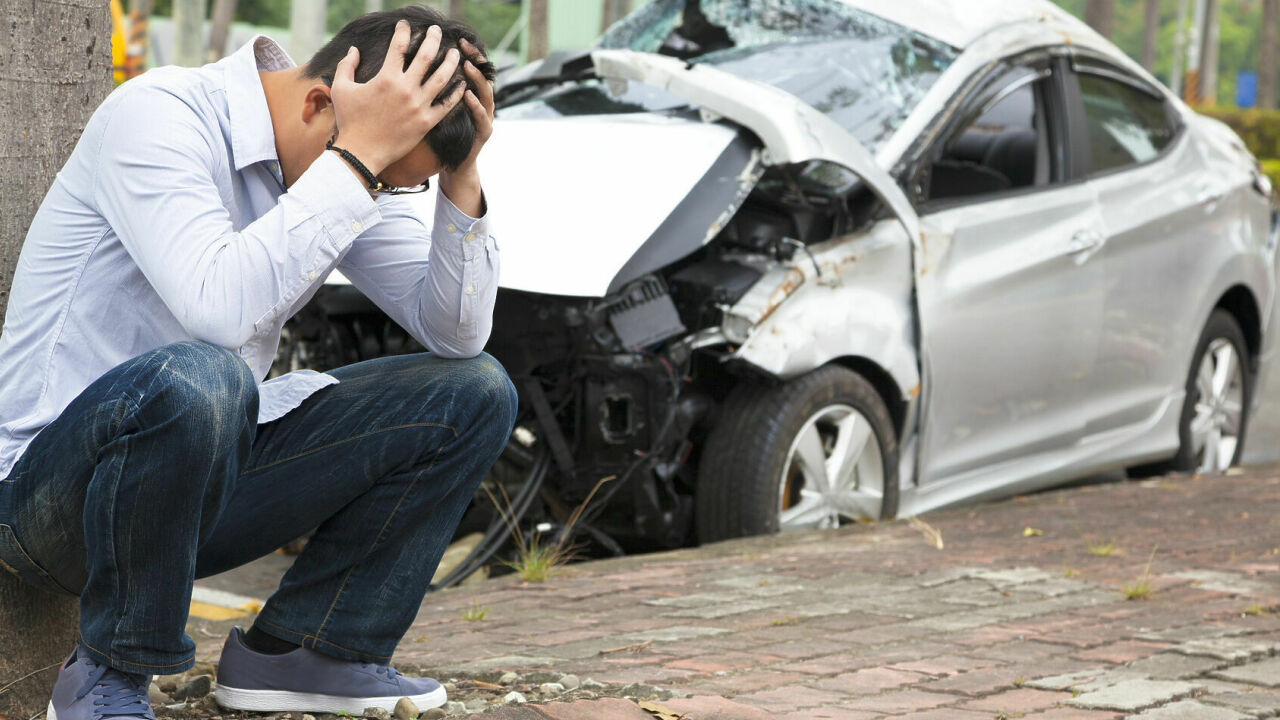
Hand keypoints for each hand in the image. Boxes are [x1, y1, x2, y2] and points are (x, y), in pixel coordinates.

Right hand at [329, 21, 464, 174]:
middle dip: (433, 38)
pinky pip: (447, 104)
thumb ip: (346, 65)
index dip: (403, 31)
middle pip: (426, 56)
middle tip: (437, 31)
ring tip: (455, 53)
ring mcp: (418, 106)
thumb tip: (354, 49)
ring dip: (451, 62)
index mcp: (386, 78)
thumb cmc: (349, 121)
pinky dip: (456, 93)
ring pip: (442, 77)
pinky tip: (462, 84)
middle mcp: (405, 89)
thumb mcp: (341, 89)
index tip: (405, 25)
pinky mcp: (427, 122)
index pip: (398, 46)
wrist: (361, 153)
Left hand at [438, 38, 493, 216]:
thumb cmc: (443, 135)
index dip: (466, 53)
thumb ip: (435, 86)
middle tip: (464, 46)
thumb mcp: (438, 106)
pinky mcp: (484, 132)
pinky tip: (467, 94)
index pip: (471, 68)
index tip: (456, 39)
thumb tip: (416, 64)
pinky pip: (481, 116)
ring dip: (477, 79)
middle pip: (483, 75)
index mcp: (470, 94)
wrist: (455, 164)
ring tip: (467, 66)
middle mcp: (482, 103)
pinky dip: (475, 105)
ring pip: (486, 93)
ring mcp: (485, 117)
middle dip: (475, 59)